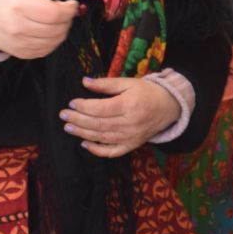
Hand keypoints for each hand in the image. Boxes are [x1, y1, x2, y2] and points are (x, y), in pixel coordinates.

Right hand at [0, 0, 79, 59]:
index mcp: (20, 6)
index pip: (55, 13)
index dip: (69, 9)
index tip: (71, 3)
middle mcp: (18, 27)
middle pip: (58, 29)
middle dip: (67, 19)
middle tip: (62, 11)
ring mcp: (20, 43)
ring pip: (55, 41)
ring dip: (62, 29)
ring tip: (55, 20)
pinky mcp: (22, 54)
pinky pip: (48, 50)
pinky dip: (54, 40)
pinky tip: (48, 30)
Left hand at [62, 76, 181, 157]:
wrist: (169, 107)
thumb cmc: (147, 92)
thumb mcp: (128, 83)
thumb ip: (106, 84)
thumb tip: (84, 82)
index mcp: (129, 105)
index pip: (100, 109)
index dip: (83, 107)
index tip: (72, 103)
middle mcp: (130, 123)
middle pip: (98, 124)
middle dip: (78, 120)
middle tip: (63, 115)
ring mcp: (131, 137)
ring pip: (102, 138)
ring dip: (82, 133)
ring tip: (68, 127)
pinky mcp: (132, 145)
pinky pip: (112, 152)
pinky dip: (97, 150)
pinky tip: (84, 143)